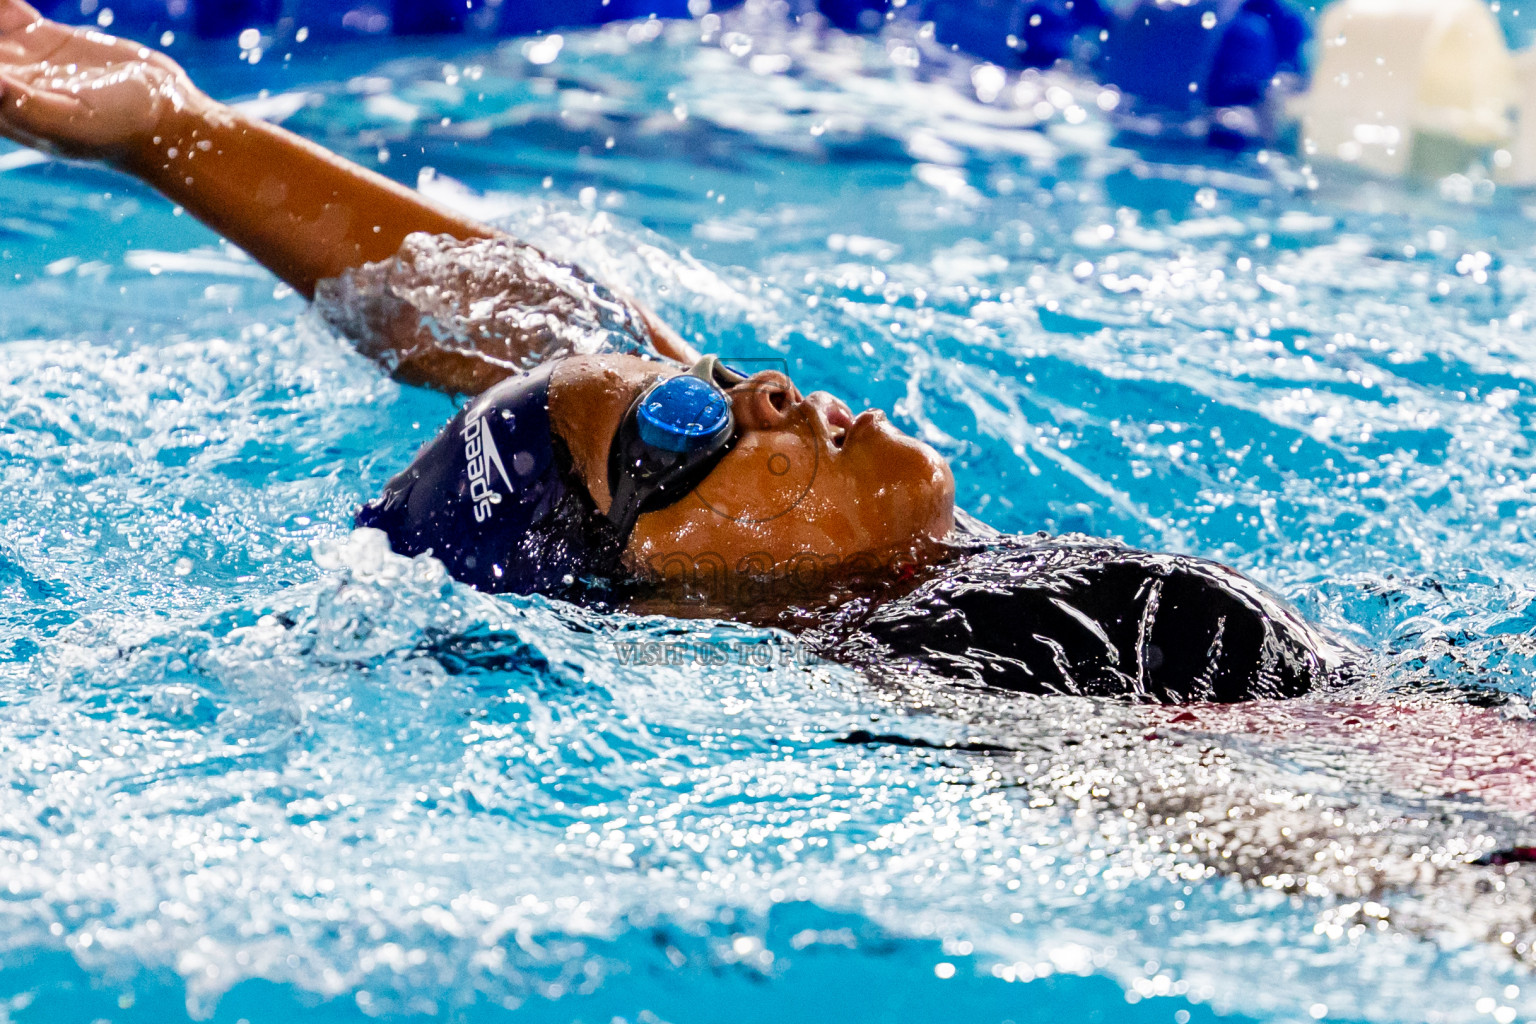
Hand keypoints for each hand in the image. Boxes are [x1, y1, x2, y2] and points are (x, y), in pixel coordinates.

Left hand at [0, 0, 205, 162]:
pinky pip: (7, 9)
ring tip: (5, 6)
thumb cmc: (119, 130)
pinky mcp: (43, 39)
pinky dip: (4, 2)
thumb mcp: (69, 120)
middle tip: (0, 12)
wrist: (163, 118)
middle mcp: (3, 81)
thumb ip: (20, 103)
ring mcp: (21, 58)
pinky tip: (11, 2)